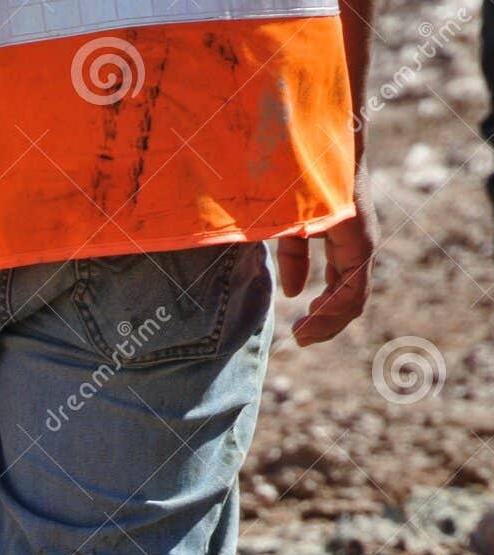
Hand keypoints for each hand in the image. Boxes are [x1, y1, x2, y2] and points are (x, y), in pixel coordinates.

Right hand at [277, 163, 377, 345]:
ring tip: (304, 335)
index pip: (341, 283)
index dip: (322, 312)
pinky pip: (354, 285)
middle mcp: (356, 236)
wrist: (303, 130)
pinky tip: (311, 316)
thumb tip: (295, 292)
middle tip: (302, 338)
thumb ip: (292, 255)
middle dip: (326, 322)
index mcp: (340, 231)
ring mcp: (360, 236)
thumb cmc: (287, 168)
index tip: (298, 328)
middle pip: (350, 294)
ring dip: (329, 322)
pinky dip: (334, 307)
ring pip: (354, 295)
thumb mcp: (282, 220)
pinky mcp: (359, 235)